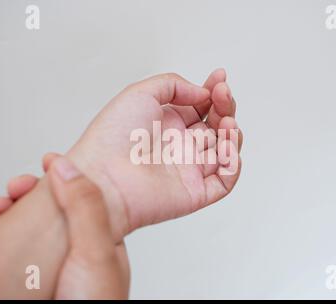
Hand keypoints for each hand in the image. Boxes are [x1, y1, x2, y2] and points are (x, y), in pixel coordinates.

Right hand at [0, 154, 129, 299]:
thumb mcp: (97, 253)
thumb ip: (86, 209)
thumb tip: (67, 167)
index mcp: (101, 240)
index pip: (83, 198)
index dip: (65, 177)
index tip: (49, 160)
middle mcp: (77, 250)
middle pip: (52, 210)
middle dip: (31, 192)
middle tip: (15, 187)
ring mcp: (51, 263)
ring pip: (29, 227)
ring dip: (11, 210)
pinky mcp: (28, 278)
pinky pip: (12, 249)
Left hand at [67, 69, 242, 239]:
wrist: (103, 178)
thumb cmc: (111, 138)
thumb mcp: (139, 93)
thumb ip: (173, 85)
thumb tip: (202, 94)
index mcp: (168, 124)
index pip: (201, 107)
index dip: (213, 92)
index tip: (220, 78)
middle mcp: (180, 146)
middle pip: (216, 126)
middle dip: (224, 107)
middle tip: (222, 95)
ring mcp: (189, 169)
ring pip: (225, 151)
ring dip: (231, 133)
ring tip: (225, 121)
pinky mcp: (196, 192)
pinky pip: (225, 180)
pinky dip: (232, 163)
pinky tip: (226, 144)